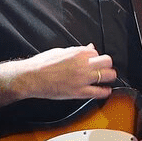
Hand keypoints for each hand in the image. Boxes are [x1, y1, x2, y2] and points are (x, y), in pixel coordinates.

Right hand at [0, 44, 116, 108]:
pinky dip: (105, 91)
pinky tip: (105, 90)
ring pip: (108, 75)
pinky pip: (99, 92)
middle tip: (104, 67)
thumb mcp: (61, 51)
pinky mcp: (79, 92)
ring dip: (109, 76)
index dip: (94, 56)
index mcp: (78, 53)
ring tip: (107, 78)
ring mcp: (83, 79)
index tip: (92, 60)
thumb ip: (77, 50)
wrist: (32, 77)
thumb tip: (89, 48)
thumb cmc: (43, 63)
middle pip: (107, 61)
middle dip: (107, 64)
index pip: (96, 51)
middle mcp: (83, 65)